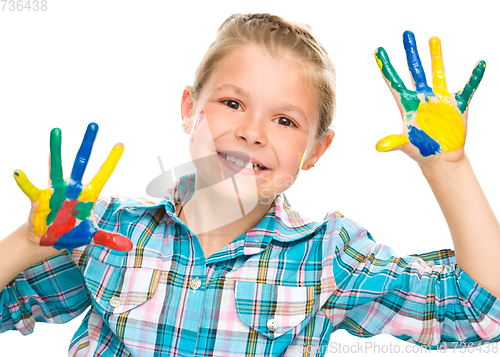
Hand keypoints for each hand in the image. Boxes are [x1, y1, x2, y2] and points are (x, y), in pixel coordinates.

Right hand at [13, 123, 132, 250]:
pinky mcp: (40, 199)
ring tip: (57, 131)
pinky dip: (24, 182)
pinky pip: (31, 189)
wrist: (48, 240)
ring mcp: (56, 191)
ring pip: (57, 166)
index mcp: (88, 195)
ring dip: (56, 150)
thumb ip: (108, 238)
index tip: (121, 144)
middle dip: (88, 144)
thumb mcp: (91, 236)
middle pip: (82, 162)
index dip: (111, 160)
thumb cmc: (71, 233)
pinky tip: (18, 172)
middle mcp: (73, 188)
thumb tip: (127, 247)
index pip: (103, 174)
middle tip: (94, 124)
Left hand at [374, 31, 485, 165]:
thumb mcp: (407, 147)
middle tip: (406, 33)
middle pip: (415, 71)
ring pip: (437, 73)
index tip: (378, 50)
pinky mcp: (457, 106)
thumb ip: (395, 143)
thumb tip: (379, 147)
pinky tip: (480, 64)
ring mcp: (439, 100)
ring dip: (436, 56)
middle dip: (411, 53)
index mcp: (407, 106)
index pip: (394, 82)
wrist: (441, 159)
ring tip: (433, 38)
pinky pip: (468, 88)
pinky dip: (474, 77)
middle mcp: (422, 98)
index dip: (386, 67)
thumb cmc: (421, 152)